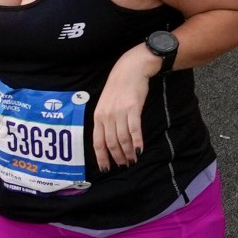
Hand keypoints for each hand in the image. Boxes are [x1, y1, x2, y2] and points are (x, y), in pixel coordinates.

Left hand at [90, 47, 155, 172]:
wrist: (131, 69)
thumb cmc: (119, 86)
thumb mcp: (106, 103)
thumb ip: (105, 119)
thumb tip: (108, 137)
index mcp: (98, 116)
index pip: (97, 142)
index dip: (101, 157)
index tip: (106, 168)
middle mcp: (107, 116)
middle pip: (111, 143)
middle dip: (117, 157)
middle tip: (124, 165)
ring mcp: (119, 113)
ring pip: (122, 139)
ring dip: (127, 152)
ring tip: (132, 160)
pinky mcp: (133, 109)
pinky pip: (134, 130)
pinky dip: (137, 142)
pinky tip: (139, 150)